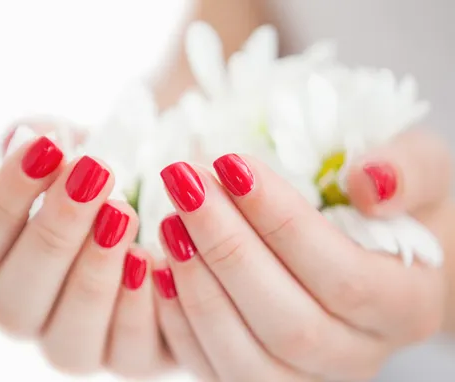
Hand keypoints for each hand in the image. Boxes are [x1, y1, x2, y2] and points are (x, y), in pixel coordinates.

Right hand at [0, 122, 170, 377]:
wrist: (164, 205)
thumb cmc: (107, 178)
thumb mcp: (76, 150)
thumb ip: (43, 143)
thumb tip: (25, 136)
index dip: (1, 201)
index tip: (48, 147)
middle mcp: (28, 314)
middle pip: (11, 304)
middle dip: (53, 235)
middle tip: (94, 175)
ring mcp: (77, 343)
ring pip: (66, 344)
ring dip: (92, 275)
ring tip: (122, 213)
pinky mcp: (131, 356)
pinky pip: (128, 355)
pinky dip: (139, 309)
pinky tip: (153, 260)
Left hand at [152, 129, 449, 380]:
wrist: (380, 255)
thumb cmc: (395, 207)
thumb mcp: (422, 169)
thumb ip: (408, 171)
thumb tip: (368, 183)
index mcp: (405, 304)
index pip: (342, 275)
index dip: (281, 220)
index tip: (230, 164)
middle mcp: (358, 355)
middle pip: (288, 323)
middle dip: (227, 248)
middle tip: (185, 183)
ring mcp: (306, 376)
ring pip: (245, 359)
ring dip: (198, 286)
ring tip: (168, 221)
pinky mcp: (261, 376)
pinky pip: (213, 369)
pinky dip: (179, 323)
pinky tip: (157, 268)